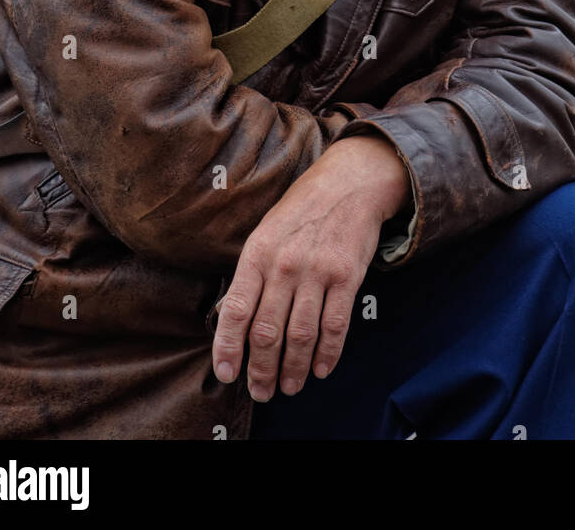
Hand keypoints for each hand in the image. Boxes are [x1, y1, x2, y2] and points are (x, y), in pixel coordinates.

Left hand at [211, 135, 410, 401]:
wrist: (348, 183)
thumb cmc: (300, 211)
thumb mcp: (265, 232)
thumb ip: (250, 274)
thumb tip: (230, 319)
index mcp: (258, 253)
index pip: (236, 311)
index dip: (228, 348)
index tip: (226, 374)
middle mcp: (285, 264)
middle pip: (267, 331)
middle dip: (261, 369)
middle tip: (261, 391)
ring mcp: (317, 272)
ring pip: (300, 335)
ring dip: (293, 369)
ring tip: (289, 387)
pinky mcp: (347, 277)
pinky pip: (335, 326)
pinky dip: (327, 354)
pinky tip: (319, 369)